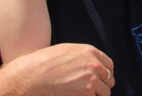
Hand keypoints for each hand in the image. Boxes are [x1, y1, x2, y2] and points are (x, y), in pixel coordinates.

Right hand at [0, 43, 114, 95]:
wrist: (32, 75)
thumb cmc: (44, 62)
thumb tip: (91, 64)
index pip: (109, 65)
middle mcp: (94, 65)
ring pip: (104, 93)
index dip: (106, 73)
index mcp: (90, 52)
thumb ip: (82, 56)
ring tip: (84, 95)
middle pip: (108, 80)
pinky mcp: (85, 94)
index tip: (102, 79)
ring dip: (96, 95)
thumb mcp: (66, 50)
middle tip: (92, 90)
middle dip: (102, 85)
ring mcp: (91, 80)